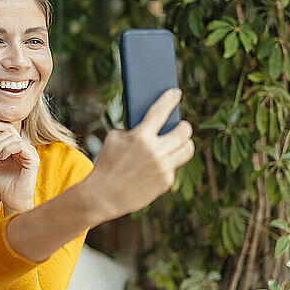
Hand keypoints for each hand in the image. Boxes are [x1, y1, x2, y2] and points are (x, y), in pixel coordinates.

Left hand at [0, 121, 38, 213]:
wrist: (11, 199)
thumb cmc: (3, 183)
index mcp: (15, 147)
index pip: (8, 129)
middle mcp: (24, 148)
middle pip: (8, 132)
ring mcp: (30, 152)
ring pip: (13, 138)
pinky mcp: (33, 159)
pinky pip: (20, 145)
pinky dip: (8, 149)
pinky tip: (1, 157)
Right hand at [82, 88, 194, 222]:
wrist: (102, 196)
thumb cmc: (106, 165)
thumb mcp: (113, 140)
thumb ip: (132, 131)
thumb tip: (148, 126)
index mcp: (140, 137)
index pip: (160, 112)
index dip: (170, 99)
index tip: (176, 93)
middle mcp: (155, 151)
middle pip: (183, 132)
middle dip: (184, 126)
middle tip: (182, 125)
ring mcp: (162, 167)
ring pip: (187, 150)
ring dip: (185, 143)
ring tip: (181, 142)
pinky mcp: (165, 182)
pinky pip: (174, 167)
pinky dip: (168, 164)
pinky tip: (161, 164)